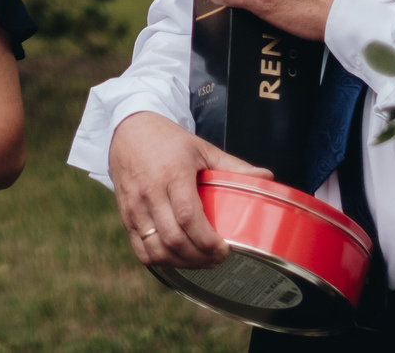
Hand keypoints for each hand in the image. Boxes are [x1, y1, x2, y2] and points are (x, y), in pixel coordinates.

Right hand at [108, 110, 271, 270]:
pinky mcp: (126, 216)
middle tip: (218, 258)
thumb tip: (268, 177)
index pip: (187, 216)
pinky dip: (161, 262)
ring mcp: (134, 206)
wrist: (129, 131)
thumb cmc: (169, 141)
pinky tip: (178, 259)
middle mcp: (150, 192)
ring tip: (201, 261)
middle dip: (199, 257)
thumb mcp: (202, 149)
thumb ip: (233, 166)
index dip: (207, 241)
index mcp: (173, 173)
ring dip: (182, 263)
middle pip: (173, 239)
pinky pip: (141, 251)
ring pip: (156, 249)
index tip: (225, 249)